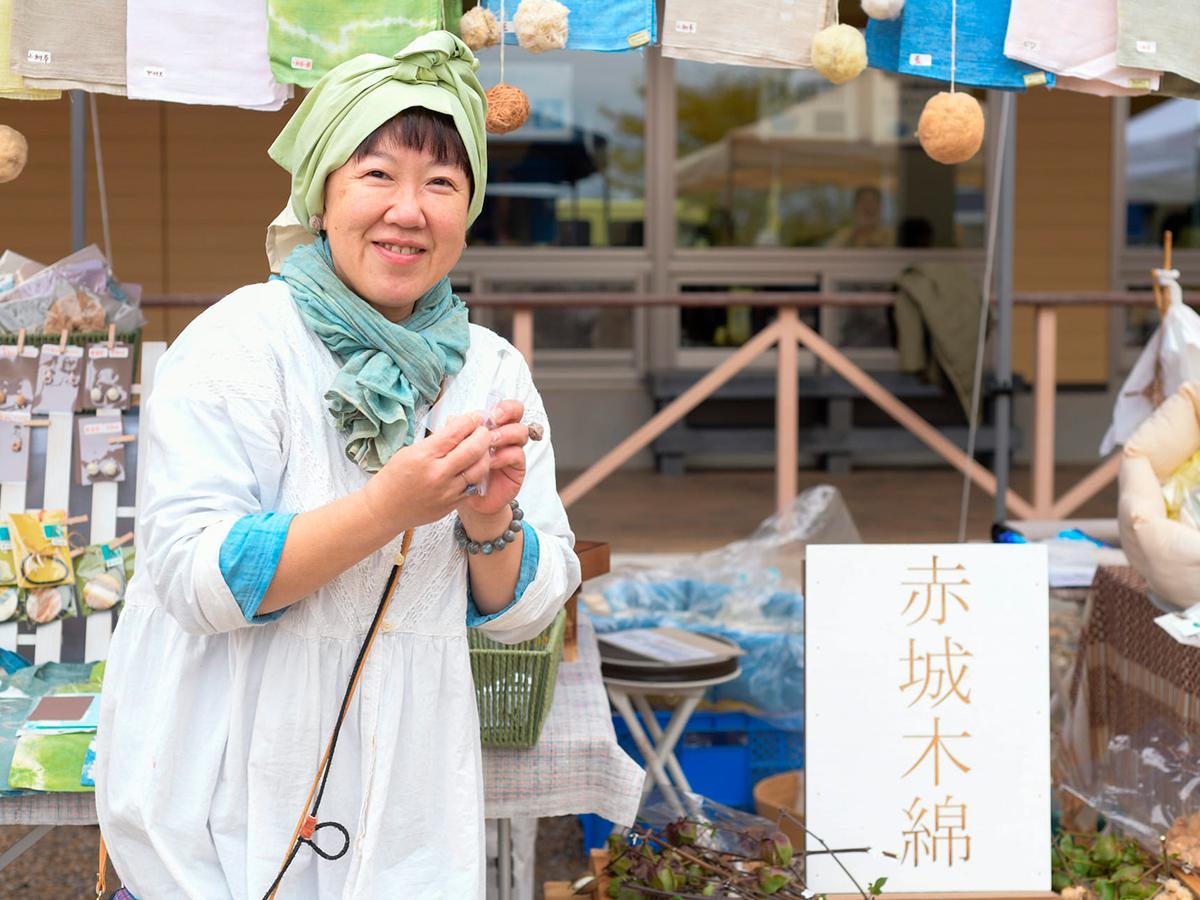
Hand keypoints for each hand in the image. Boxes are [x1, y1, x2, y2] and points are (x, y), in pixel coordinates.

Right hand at [360, 412, 491, 534]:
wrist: (385, 509)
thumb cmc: (394, 478)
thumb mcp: (410, 451)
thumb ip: (437, 440)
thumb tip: (461, 426)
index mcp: (423, 456)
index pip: (455, 433)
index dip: (470, 421)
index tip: (476, 416)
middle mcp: (437, 475)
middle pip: (474, 449)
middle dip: (484, 435)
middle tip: (483, 430)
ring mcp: (447, 492)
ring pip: (480, 469)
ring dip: (485, 454)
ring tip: (482, 448)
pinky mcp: (452, 505)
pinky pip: (474, 486)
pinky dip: (477, 473)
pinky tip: (474, 466)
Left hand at [458, 399, 527, 532]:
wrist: (465, 496)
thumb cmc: (460, 468)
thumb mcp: (456, 448)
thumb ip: (457, 432)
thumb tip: (455, 419)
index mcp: (493, 426)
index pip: (505, 407)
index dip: (502, 406)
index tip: (490, 413)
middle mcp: (506, 435)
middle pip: (518, 414)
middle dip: (508, 413)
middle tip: (494, 420)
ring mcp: (513, 450)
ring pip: (520, 432)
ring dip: (504, 433)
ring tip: (490, 441)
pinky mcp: (517, 468)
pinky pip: (516, 455)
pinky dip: (503, 455)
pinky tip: (490, 461)